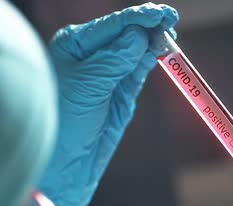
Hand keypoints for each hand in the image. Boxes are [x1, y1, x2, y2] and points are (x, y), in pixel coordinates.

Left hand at [40, 3, 178, 205]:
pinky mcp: (121, 94)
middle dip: (148, 27)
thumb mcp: (88, 86)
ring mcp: (108, 74)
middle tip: (170, 22)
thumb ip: (115, 59)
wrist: (63, 164)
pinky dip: (150, 61)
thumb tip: (140, 35)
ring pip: (136, 52)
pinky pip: (139, 71)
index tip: (162, 14)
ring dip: (152, 43)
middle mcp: (90, 55)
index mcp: (74, 45)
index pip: (112, 25)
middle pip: (126, 34)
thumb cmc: (63, 120)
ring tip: (169, 37)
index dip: (138, 17)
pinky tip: (160, 51)